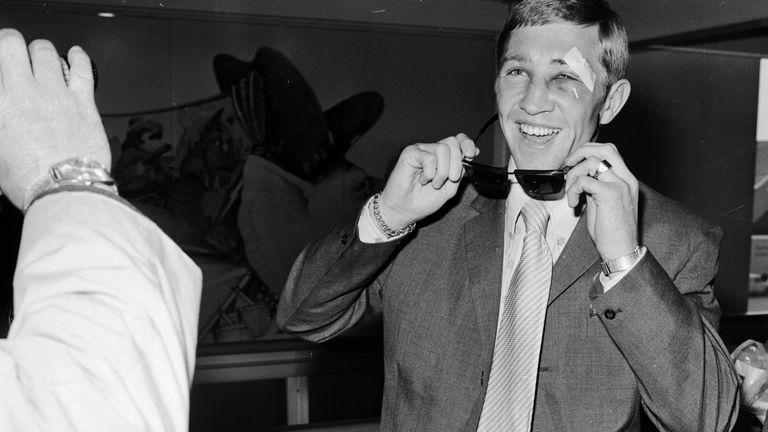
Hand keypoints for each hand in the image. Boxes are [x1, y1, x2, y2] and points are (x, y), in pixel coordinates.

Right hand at [0, 29, 109, 208]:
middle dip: (10, 44)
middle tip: (12, 52)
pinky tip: (76, 54)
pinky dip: (78, 56)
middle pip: (12, 45)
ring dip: (40, 50)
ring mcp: (56, 94)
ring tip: (40, 56)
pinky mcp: (83, 102)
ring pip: (45, 51)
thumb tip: (5, 110)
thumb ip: (1, 125)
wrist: (65, 190)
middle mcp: (23, 92)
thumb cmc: (29, 179)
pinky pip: (81, 68)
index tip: (0, 67)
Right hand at [378, 134, 477, 228]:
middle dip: (456, 163)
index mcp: (443, 157)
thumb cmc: (424, 200)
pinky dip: (430, 173)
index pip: (458, 140)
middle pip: (452, 142)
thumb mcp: (451, 187)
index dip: (467, 143)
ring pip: (442, 149)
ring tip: (434, 184)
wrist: (406, 210)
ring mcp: (421, 150)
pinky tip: (422, 180)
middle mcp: (432, 150)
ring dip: (442, 172)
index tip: (471, 154)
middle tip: (451, 179)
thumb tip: (474, 152)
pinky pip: (429, 158)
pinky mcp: (410, 153)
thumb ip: (461, 170)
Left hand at [564, 142, 638, 260]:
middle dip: (581, 152)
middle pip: (605, 148)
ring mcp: (620, 185)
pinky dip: (573, 189)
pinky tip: (573, 203)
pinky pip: (584, 180)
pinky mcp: (610, 194)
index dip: (588, 152)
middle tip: (567, 165)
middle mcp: (627, 179)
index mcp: (627, 179)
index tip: (573, 163)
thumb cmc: (610, 231)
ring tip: (571, 192)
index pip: (610, 151)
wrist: (621, 250)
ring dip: (573, 174)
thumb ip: (595, 186)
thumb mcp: (603, 202)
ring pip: (592, 161)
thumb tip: (579, 176)